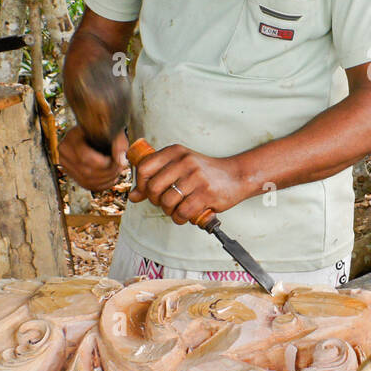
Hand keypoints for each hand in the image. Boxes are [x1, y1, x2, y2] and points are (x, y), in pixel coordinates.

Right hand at [57, 125, 127, 190]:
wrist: (94, 133)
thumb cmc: (104, 131)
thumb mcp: (114, 132)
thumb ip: (119, 145)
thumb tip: (121, 162)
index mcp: (72, 137)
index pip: (85, 157)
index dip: (104, 163)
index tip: (116, 160)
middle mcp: (65, 152)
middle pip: (86, 172)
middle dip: (108, 173)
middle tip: (120, 167)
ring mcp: (66, 164)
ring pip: (86, 181)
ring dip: (106, 180)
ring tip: (117, 172)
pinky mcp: (71, 173)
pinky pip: (86, 185)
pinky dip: (101, 185)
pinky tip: (111, 179)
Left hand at [129, 144, 253, 225]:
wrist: (237, 175)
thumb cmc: (205, 173)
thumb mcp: (180, 167)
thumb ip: (156, 178)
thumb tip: (133, 196)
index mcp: (176, 152)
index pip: (144, 168)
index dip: (140, 184)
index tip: (146, 192)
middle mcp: (185, 162)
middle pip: (153, 187)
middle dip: (154, 200)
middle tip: (164, 202)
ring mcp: (196, 178)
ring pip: (167, 202)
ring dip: (168, 211)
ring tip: (176, 208)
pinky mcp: (206, 194)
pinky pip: (182, 212)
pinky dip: (180, 218)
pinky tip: (185, 215)